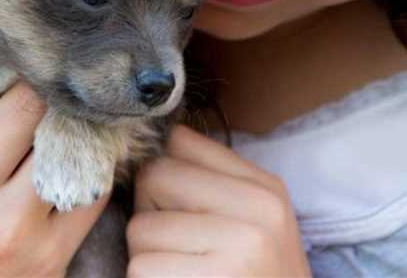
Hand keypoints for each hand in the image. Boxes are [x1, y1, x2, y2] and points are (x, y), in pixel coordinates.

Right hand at [0, 27, 109, 276]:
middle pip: (21, 101)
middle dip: (36, 79)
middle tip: (47, 64)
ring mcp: (6, 228)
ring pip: (64, 137)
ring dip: (69, 118)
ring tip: (75, 102)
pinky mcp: (46, 256)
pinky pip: (90, 187)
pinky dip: (90, 165)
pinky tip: (83, 155)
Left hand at [127, 124, 310, 276]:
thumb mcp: (257, 221)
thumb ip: (213, 180)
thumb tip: (161, 141)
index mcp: (265, 189)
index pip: (181, 143)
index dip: (166, 172)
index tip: (177, 201)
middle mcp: (256, 213)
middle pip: (154, 178)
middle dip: (152, 212)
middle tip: (180, 246)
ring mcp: (235, 250)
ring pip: (140, 229)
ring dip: (147, 256)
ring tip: (184, 273)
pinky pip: (140, 269)